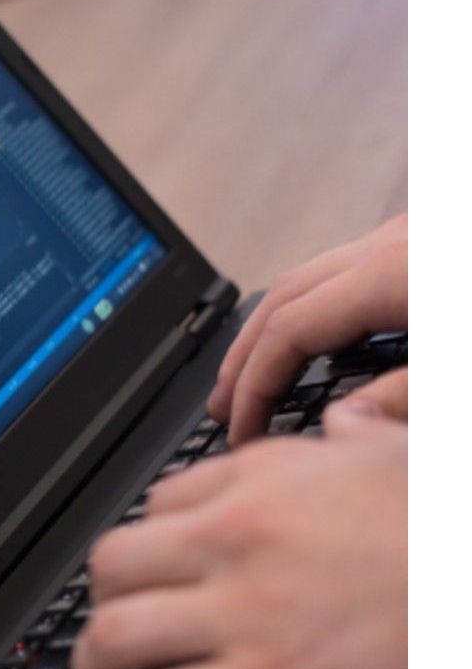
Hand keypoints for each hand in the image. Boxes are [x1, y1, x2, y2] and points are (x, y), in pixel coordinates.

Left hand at [71, 403, 406, 668]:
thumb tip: (344, 424)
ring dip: (92, 667)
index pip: (161, 502)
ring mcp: (243, 612)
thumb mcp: (408, 457)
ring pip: (111, 632)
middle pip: (114, 563)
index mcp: (267, 478)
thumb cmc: (458, 528)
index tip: (158, 572)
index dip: (153, 544)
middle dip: (103, 601)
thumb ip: (362, 437)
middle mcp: (236, 537)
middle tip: (114, 627)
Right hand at [208, 214, 405, 443]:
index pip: (288, 332)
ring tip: (255, 373)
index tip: (242, 431)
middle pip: (284, 298)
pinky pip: (349, 273)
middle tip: (221, 405)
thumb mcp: (467, 369)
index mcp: (393, 273)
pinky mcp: (428, 243)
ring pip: (312, 279)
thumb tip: (343, 422)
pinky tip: (326, 340)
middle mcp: (391, 245)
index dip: (253, 386)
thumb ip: (408, 398)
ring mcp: (410, 237)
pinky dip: (316, 311)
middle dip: (244, 356)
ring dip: (274, 329)